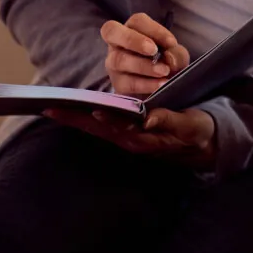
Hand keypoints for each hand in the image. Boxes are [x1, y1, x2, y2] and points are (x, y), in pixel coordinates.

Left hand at [44, 106, 216, 169]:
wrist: (202, 145)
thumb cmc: (197, 133)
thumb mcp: (189, 126)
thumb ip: (169, 121)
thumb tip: (148, 118)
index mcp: (144, 139)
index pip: (117, 127)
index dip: (102, 117)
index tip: (86, 108)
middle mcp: (131, 140)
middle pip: (97, 129)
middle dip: (74, 119)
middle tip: (50, 108)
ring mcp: (128, 137)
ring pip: (96, 128)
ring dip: (76, 118)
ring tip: (55, 107)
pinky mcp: (127, 133)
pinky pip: (102, 126)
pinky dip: (87, 118)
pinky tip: (77, 109)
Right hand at [101, 13, 189, 96]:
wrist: (162, 89)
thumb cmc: (167, 63)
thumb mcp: (176, 55)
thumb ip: (176, 53)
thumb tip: (169, 58)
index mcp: (132, 29)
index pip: (137, 21)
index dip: (154, 30)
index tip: (171, 43)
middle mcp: (117, 43)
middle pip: (112, 32)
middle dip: (133, 40)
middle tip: (153, 50)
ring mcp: (113, 64)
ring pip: (118, 60)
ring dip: (143, 65)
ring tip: (164, 71)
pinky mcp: (117, 84)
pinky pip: (126, 82)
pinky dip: (146, 84)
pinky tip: (160, 85)